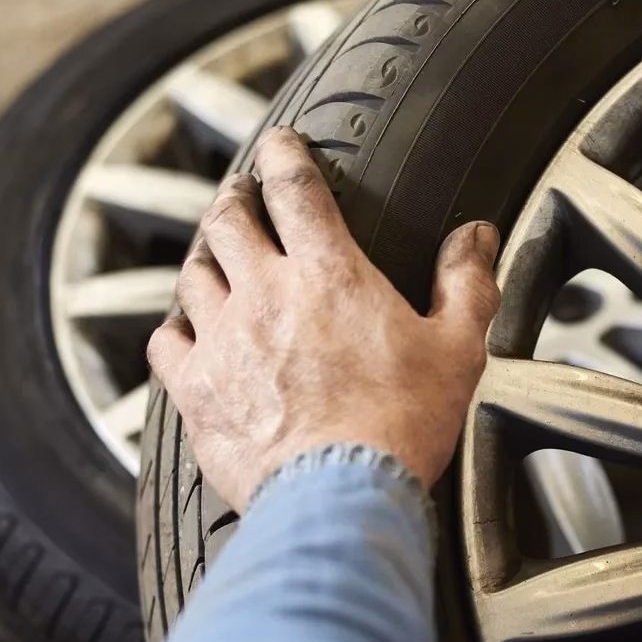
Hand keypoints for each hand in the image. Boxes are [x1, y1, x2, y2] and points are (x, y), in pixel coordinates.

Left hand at [147, 127, 500, 512]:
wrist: (341, 496)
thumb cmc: (403, 425)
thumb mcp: (456, 349)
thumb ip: (466, 283)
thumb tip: (476, 236)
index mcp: (329, 273)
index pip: (294, 186)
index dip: (284, 154)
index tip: (280, 145)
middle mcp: (264, 292)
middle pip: (227, 219)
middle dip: (234, 197)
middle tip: (241, 195)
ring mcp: (222, 340)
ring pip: (192, 274)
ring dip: (205, 257)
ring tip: (216, 257)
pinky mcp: (195, 390)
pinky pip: (164, 342)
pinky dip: (175, 328)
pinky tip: (187, 332)